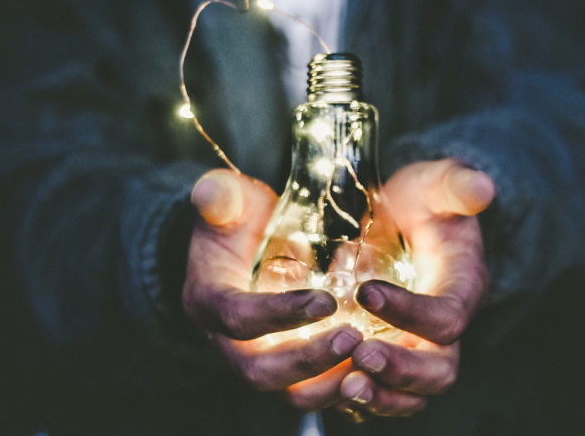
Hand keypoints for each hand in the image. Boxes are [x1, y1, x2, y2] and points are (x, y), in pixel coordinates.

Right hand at [183, 169, 363, 408]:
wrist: (241, 248)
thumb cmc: (238, 222)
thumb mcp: (228, 201)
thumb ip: (221, 196)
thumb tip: (211, 191)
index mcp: (209, 301)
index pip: (238, 318)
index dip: (279, 314)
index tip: (326, 301)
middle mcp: (228, 342)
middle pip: (261, 371)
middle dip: (308, 361)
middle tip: (353, 338)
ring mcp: (258, 359)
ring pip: (289, 393)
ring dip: (329, 384)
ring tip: (371, 360)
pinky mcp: (286, 368)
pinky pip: (311, 391)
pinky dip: (343, 388)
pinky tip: (375, 370)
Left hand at [336, 159, 495, 420]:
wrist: (405, 218)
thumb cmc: (422, 201)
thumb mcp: (436, 184)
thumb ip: (456, 185)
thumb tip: (482, 187)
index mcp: (461, 288)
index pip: (447, 317)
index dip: (411, 312)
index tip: (366, 292)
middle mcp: (443, 328)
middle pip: (438, 370)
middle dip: (401, 370)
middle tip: (360, 356)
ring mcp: (417, 347)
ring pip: (412, 394)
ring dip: (381, 396)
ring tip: (345, 386)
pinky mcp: (392, 354)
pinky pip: (383, 392)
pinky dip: (361, 400)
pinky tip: (329, 388)